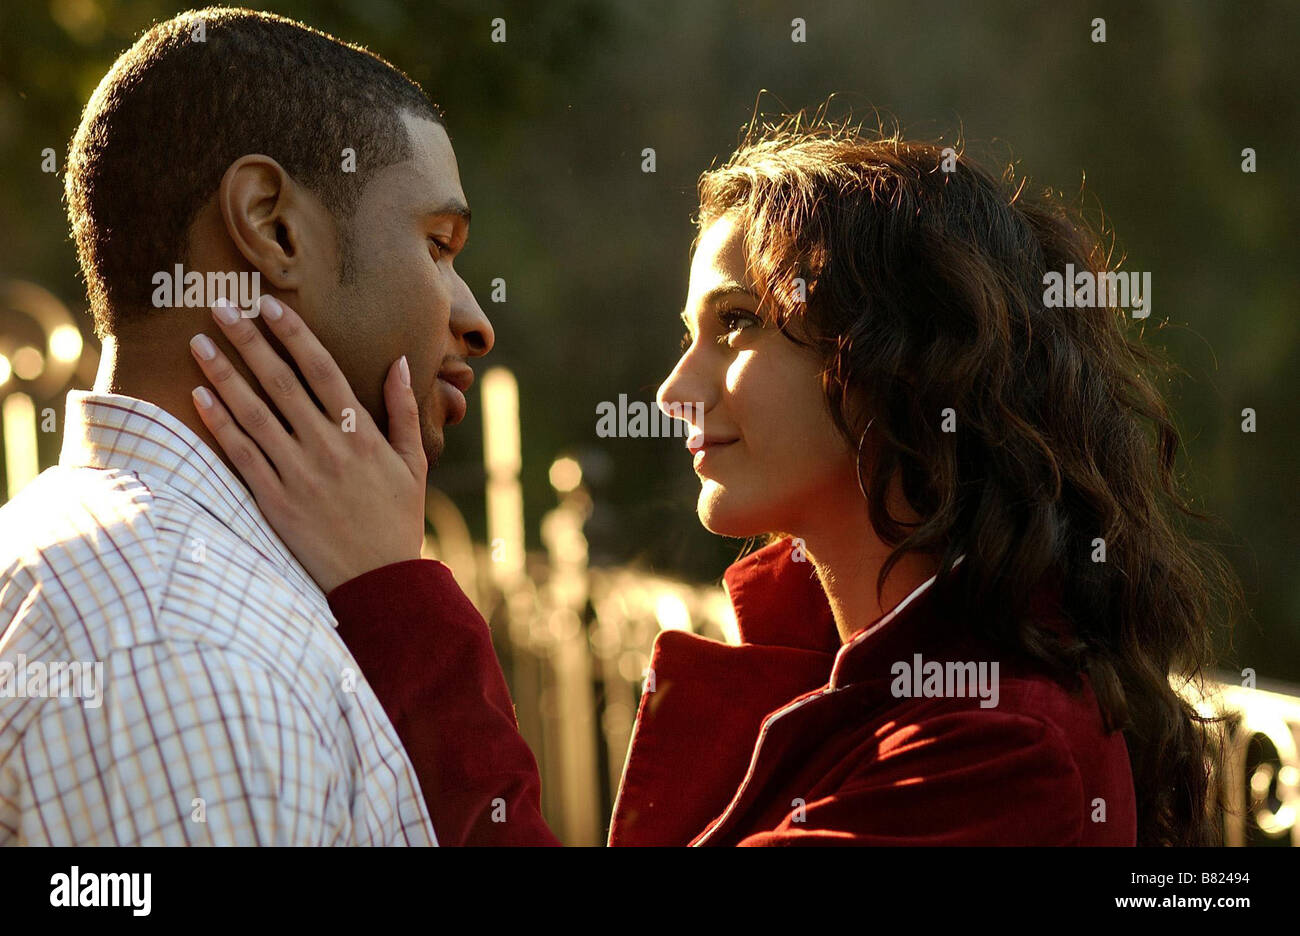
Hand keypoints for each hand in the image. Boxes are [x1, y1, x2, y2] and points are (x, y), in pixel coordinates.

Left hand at [189, 295, 427, 592]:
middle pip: (280, 382)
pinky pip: (240, 455)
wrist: (379, 581)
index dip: (293, 335)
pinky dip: (219, 424)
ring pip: (253, 413)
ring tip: (198, 343)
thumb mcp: (414, 463)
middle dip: (248, 340)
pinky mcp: (274, 502)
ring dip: (223, 374)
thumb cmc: (398, 519)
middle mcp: (326, 447)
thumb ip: (403, 410)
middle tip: (220, 306)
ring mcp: (298, 474)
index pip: (322, 370)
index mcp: (361, 434)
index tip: (268, 305)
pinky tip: (199, 397)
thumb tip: (399, 362)